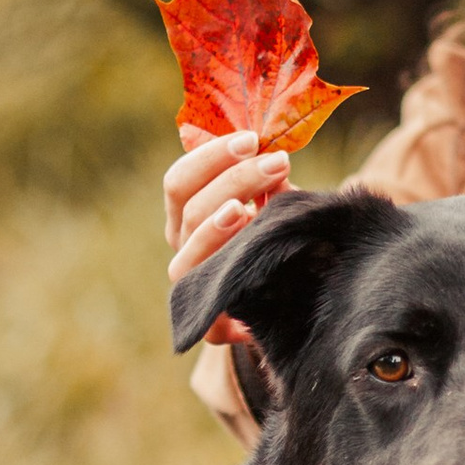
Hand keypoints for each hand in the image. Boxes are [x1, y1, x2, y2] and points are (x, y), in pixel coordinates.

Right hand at [164, 124, 288, 340]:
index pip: (180, 180)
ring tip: (243, 211)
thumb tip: (277, 167)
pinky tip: (252, 275)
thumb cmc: (273, 238)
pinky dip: (226, 290)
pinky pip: (207, 308)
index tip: (253, 140)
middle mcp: (182, 246)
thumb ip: (272, 185)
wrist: (284, 299)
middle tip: (278, 164)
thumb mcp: (274, 205)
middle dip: (235, 180)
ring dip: (216, 228)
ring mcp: (191, 284)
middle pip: (191, 208)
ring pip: (190, 253)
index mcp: (187, 214)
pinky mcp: (210, 324)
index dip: (212, 156)